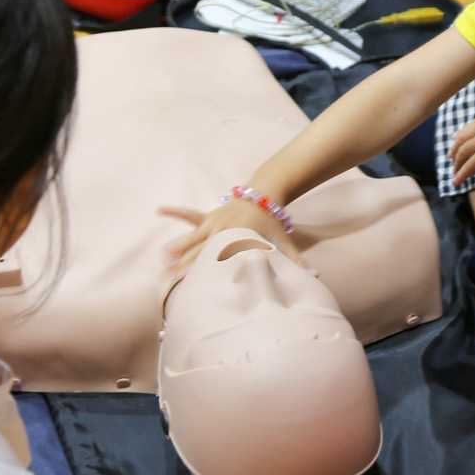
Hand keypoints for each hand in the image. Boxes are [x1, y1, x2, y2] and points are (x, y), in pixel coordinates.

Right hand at [159, 197, 304, 270]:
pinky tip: (159, 210)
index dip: (202, 270)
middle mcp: (221, 231)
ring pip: (191, 237)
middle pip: (199, 250)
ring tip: (161, 258)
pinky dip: (175, 212)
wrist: (266, 194)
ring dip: (176, 248)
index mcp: (236, 240)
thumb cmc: (273, 223)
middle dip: (183, 264)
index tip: (189, 281)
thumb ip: (297, 261)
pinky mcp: (210, 216)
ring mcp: (213, 222)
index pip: (217, 258)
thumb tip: (315, 277)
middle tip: (168, 276)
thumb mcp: (284, 243)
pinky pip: (189, 214)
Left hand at [448, 94, 474, 188]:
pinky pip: (471, 166)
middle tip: (450, 156)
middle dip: (455, 149)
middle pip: (463, 140)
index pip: (470, 127)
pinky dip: (462, 174)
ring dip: (458, 163)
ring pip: (464, 153)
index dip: (461, 133)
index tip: (454, 138)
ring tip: (454, 173)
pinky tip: (456, 181)